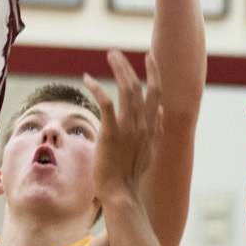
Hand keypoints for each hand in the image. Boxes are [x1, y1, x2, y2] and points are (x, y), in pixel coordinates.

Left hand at [84, 50, 162, 205]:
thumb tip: (158, 112)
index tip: (148, 57)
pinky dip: (97, 87)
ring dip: (118, 69)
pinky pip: (106, 102)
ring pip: (126, 89)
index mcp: (152, 127)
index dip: (153, 73)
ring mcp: (128, 127)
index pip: (156, 93)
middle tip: (115, 53)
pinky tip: (88, 78)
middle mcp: (143, 124)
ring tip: (109, 56)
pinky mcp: (111, 132)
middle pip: (138, 86)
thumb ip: (155, 130)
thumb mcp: (149, 151)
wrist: (121, 193)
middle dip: (128, 66)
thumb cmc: (131, 174)